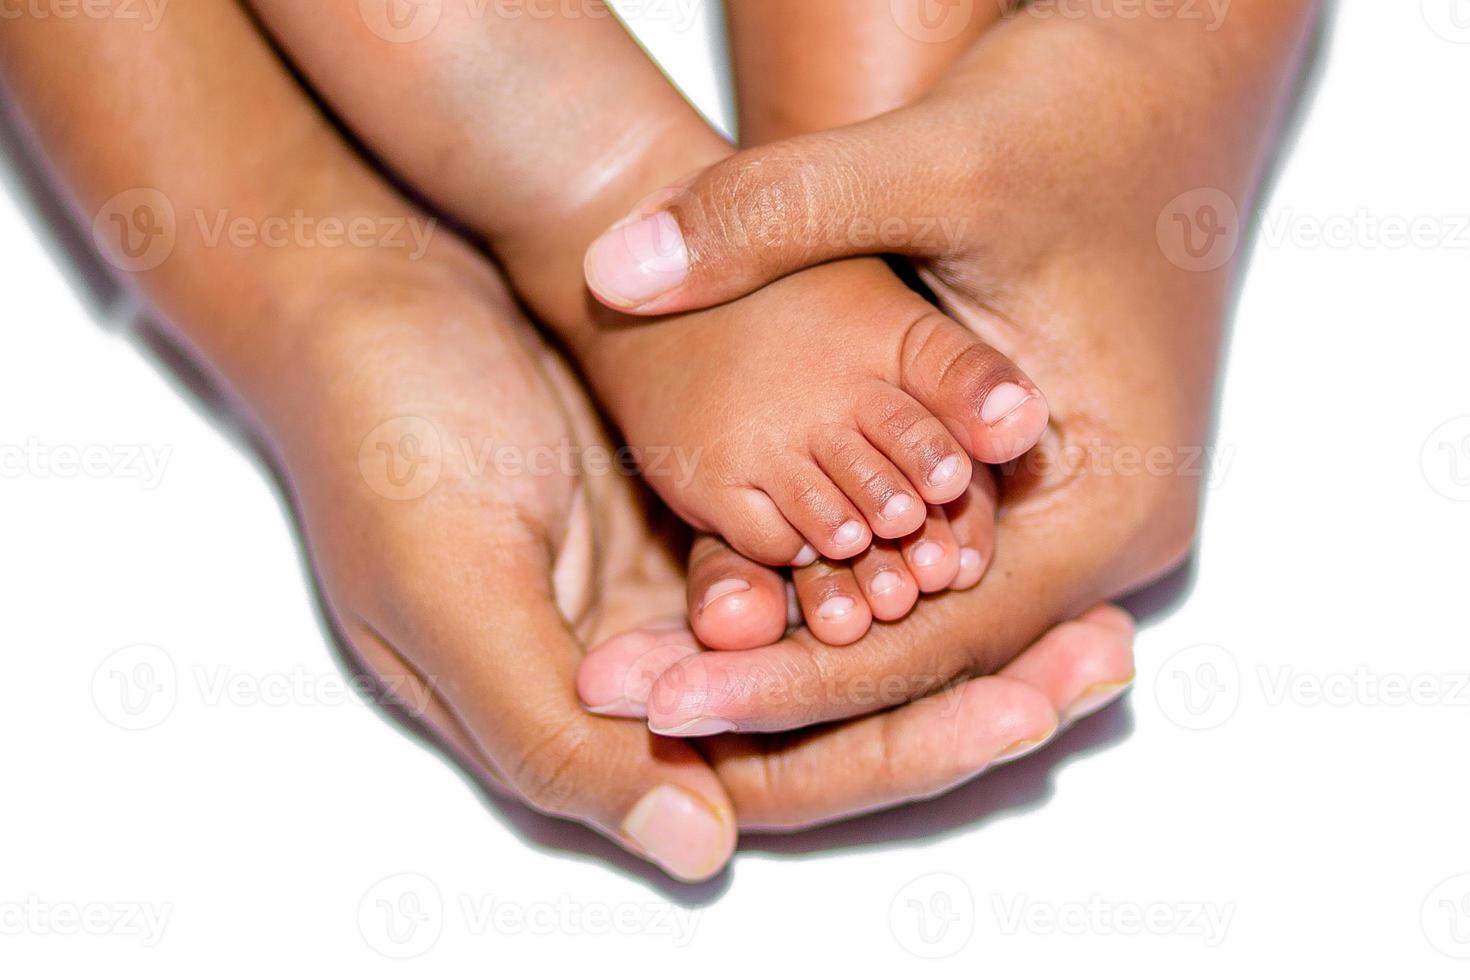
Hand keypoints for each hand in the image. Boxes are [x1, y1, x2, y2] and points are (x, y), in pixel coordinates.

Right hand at [285, 256, 1135, 863]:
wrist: (372, 289)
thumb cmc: (385, 439)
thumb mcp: (445, 594)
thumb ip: (554, 736)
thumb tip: (700, 849)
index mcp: (598, 718)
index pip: (778, 773)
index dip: (907, 749)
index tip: (1027, 710)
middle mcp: (665, 664)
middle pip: (846, 709)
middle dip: (977, 689)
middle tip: (1104, 655)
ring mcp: (698, 576)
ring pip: (861, 623)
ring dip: (970, 612)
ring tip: (1095, 596)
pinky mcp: (722, 494)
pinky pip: (843, 525)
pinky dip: (922, 520)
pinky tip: (1004, 500)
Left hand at [577, 1, 1320, 733]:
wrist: (1175, 70)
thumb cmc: (1087, 111)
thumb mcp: (934, 163)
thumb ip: (773, 216)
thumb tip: (616, 270)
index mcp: (1107, 506)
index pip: (931, 653)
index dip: (788, 683)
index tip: (660, 701)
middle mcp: (1105, 536)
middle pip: (921, 658)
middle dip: (778, 683)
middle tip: (630, 696)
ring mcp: (1075, 514)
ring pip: (917, 621)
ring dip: (794, 643)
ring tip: (658, 668)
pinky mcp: (1035, 478)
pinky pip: (922, 562)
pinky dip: (830, 579)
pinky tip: (733, 593)